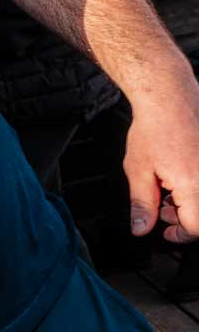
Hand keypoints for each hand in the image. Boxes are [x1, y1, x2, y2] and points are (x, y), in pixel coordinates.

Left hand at [125, 78, 198, 242]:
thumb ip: (142, 205)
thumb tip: (142, 229)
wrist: (169, 97)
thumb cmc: (154, 128)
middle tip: (162, 208)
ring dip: (189, 201)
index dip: (179, 235)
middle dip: (183, 217)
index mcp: (194, 185)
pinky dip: (193, 186)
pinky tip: (179, 176)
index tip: (167, 232)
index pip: (196, 227)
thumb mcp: (139, 171)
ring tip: (167, 188)